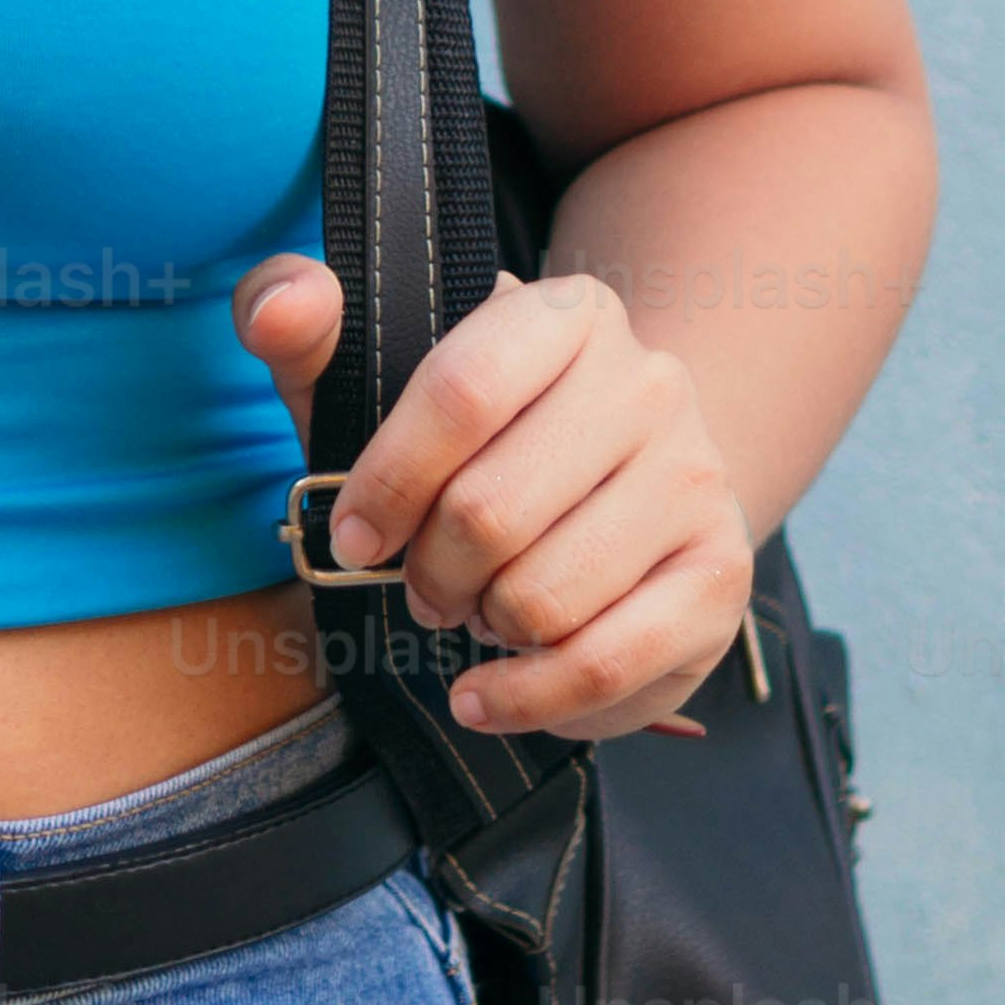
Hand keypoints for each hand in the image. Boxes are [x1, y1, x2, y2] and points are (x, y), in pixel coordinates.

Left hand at [231, 256, 751, 738]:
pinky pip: (603, 664)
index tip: (353, 536)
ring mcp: (695, 478)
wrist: (616, 482)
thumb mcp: (378, 368)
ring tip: (476, 610)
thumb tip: (284, 306)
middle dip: (429, 572)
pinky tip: (484, 690)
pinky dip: (524, 698)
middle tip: (422, 585)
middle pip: (493, 509)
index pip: (462, 391)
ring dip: (481, 627)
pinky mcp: (720, 575)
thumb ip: (303, 320)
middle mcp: (650, 381)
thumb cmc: (474, 435)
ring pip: (544, 596)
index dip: (389, 479)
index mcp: (567, 312)